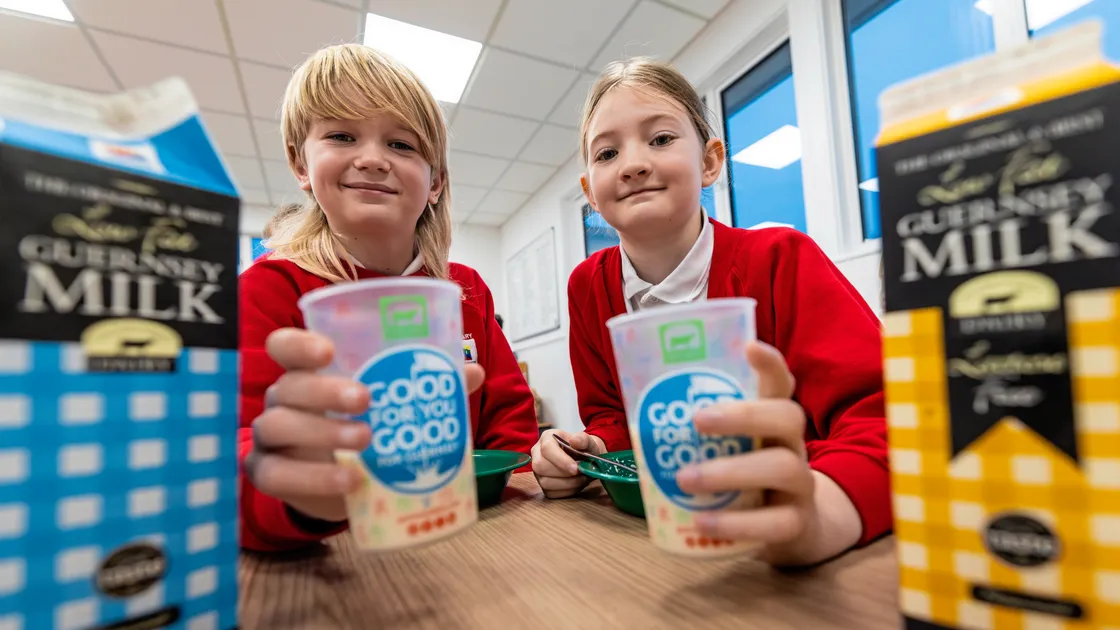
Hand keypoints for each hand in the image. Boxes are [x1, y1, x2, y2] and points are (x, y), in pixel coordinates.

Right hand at [244, 328, 485, 522]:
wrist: (340, 482)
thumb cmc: (363, 425)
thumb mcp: (391, 403)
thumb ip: (425, 384)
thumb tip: (472, 372)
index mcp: (307, 371)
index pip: (284, 345)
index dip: (299, 344)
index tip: (329, 351)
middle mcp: (282, 398)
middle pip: (288, 386)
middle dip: (325, 390)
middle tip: (366, 399)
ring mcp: (270, 436)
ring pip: (277, 426)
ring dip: (322, 433)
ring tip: (367, 440)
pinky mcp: (268, 474)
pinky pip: (276, 475)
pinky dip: (312, 478)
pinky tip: (350, 481)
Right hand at [531, 429, 605, 498]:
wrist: (585, 458)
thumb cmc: (584, 448)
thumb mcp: (588, 441)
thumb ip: (583, 439)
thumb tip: (575, 441)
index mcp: (547, 438)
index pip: (547, 448)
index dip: (560, 460)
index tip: (575, 468)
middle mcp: (537, 454)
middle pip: (541, 466)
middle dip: (564, 473)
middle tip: (581, 472)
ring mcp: (538, 471)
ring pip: (545, 482)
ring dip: (567, 483)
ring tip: (582, 478)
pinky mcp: (542, 484)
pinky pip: (550, 493)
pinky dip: (567, 491)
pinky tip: (576, 484)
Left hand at [675, 341, 860, 565]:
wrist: (791, 528)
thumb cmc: (744, 475)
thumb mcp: (728, 447)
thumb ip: (697, 430)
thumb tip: (637, 410)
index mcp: (772, 419)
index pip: (779, 382)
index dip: (769, 363)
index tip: (748, 346)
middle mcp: (792, 444)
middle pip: (788, 416)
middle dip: (744, 414)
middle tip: (698, 419)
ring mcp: (800, 484)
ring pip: (783, 467)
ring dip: (730, 472)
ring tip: (684, 480)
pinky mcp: (796, 523)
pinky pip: (775, 523)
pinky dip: (736, 524)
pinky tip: (703, 523)